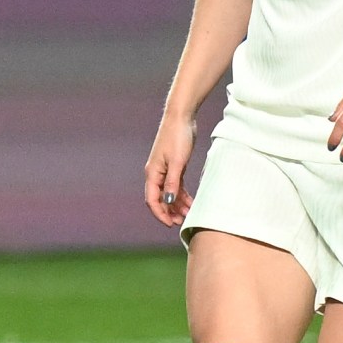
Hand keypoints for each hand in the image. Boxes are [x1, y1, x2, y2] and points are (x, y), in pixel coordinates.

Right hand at [144, 115, 195, 229]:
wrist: (181, 118)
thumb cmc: (178, 137)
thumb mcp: (177, 162)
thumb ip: (172, 183)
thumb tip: (168, 201)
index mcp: (153, 173)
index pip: (152, 200)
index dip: (160, 213)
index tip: (170, 224)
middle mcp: (156, 173)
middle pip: (159, 198)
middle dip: (169, 211)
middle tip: (181, 222)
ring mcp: (164, 170)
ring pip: (168, 193)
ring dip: (177, 204)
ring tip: (189, 213)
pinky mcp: (173, 166)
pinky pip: (175, 185)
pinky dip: (182, 195)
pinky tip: (190, 202)